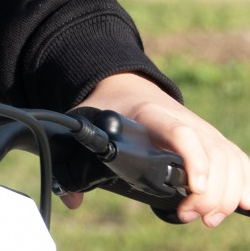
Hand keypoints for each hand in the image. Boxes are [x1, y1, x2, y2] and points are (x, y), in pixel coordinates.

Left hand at [60, 72, 249, 226]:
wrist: (126, 84)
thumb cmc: (110, 107)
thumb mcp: (88, 122)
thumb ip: (78, 158)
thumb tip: (71, 199)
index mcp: (151, 113)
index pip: (180, 132)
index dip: (194, 160)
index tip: (195, 188)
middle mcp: (184, 119)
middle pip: (214, 153)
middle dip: (210, 192)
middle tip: (190, 214)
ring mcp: (202, 129)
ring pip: (230, 159)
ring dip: (227, 194)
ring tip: (207, 218)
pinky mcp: (213, 140)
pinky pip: (239, 160)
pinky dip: (245, 183)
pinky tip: (244, 204)